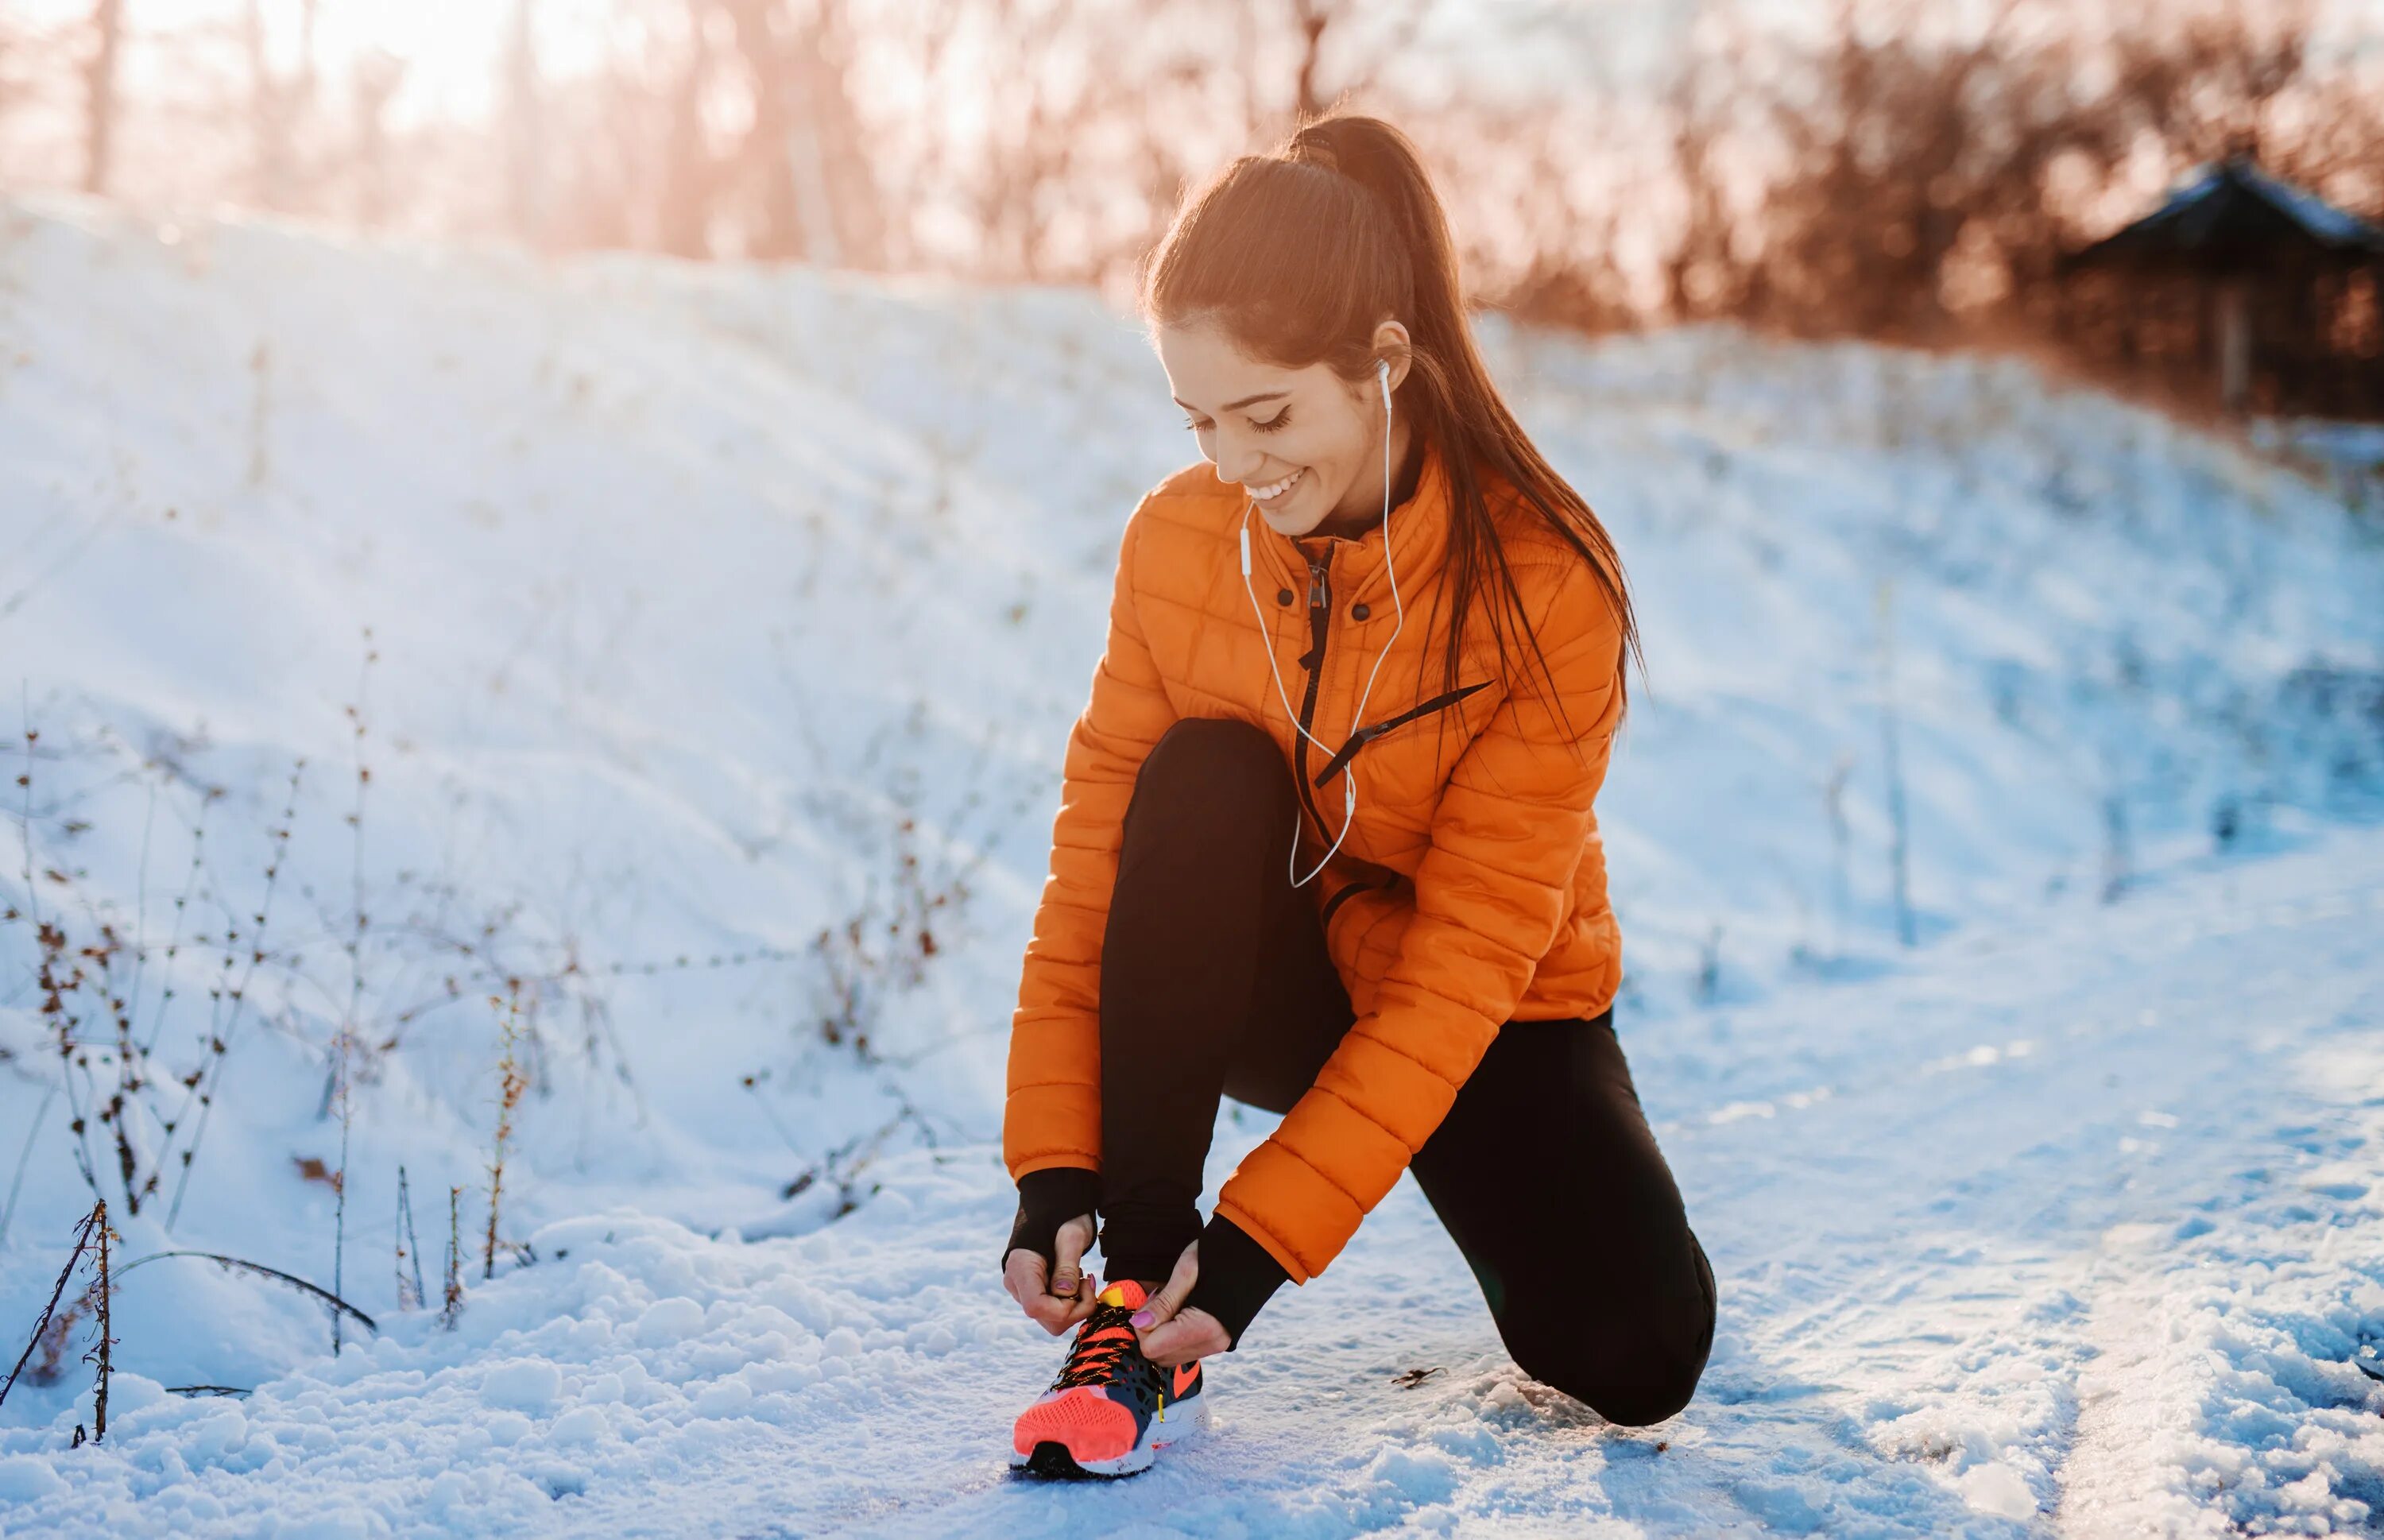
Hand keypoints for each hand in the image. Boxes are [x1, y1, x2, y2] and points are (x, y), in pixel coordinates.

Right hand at [1002, 1211, 1096, 1334]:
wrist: (1053, 1207)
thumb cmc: (1063, 1216)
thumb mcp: (1071, 1236)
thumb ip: (1067, 1266)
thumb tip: (1065, 1294)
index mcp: (1021, 1268)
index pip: (1036, 1307)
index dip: (1064, 1308)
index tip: (1083, 1287)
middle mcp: (1017, 1284)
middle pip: (1046, 1318)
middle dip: (1075, 1309)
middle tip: (1088, 1282)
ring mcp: (1023, 1291)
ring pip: (1051, 1319)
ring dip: (1075, 1306)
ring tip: (1081, 1279)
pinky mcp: (1034, 1293)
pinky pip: (1053, 1311)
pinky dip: (1070, 1303)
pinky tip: (1074, 1282)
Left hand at [1129, 1238, 1231, 1366]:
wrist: (1252, 1254)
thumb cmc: (1218, 1257)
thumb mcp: (1186, 1272)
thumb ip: (1163, 1303)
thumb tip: (1139, 1324)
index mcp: (1203, 1327)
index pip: (1151, 1348)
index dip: (1143, 1326)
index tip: (1151, 1302)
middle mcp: (1210, 1343)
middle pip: (1159, 1355)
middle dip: (1151, 1330)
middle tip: (1160, 1301)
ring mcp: (1215, 1346)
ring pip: (1169, 1356)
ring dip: (1161, 1334)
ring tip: (1172, 1304)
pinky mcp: (1216, 1343)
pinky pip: (1183, 1350)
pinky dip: (1173, 1335)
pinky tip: (1181, 1311)